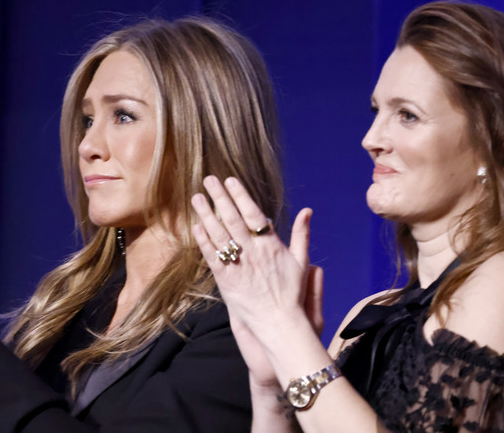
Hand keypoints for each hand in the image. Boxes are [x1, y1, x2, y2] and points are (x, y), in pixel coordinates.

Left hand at [191, 176, 319, 383]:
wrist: (278, 322)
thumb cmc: (291, 293)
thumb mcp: (302, 262)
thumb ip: (302, 234)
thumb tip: (307, 210)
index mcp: (270, 245)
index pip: (253, 214)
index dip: (241, 195)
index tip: (230, 180)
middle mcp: (253, 252)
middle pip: (232, 219)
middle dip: (220, 197)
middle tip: (208, 180)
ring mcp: (238, 265)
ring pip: (219, 234)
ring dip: (206, 215)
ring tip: (197, 198)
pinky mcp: (225, 280)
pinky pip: (212, 256)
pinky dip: (203, 241)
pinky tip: (195, 227)